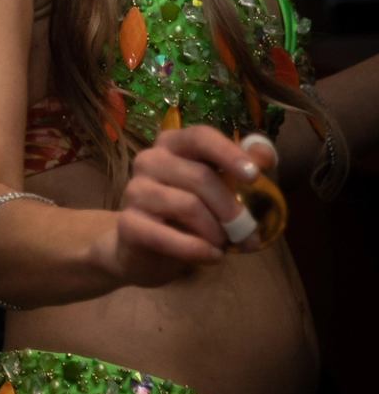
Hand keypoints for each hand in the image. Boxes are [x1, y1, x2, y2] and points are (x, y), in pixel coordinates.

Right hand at [99, 124, 264, 287]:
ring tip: (223, 245)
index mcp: (173, 144)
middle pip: (200, 176)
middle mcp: (149, 160)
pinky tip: (212, 257)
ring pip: (187, 206)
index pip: (200, 137)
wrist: (145, 250)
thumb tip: (266, 153)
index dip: (229, 153)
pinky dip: (197, 250)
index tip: (254, 176)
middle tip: (249, 234)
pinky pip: (168, 237)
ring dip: (215, 231)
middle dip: (232, 209)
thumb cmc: (188, 213)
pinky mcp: (127, 223)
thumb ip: (242, 168)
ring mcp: (135, 191)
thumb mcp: (219, 189)